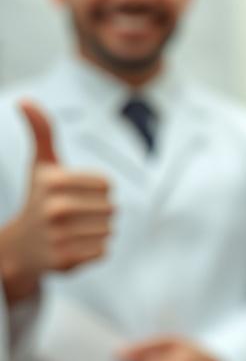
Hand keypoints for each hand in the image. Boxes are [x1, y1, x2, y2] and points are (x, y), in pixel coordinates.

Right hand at [0, 101, 112, 303]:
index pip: (108, 185)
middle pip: (111, 208)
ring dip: (96, 232)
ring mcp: (58, 237)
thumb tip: (25, 99)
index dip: (97, 191)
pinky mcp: (65, 261)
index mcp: (54, 182)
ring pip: (109, 230)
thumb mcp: (41, 164)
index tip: (74, 194)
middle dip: (98, 212)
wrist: (19, 247)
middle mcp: (54, 209)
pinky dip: (94, 250)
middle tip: (72, 216)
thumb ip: (42, 131)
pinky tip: (72, 247)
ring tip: (71, 231)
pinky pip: (103, 251)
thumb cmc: (39, 198)